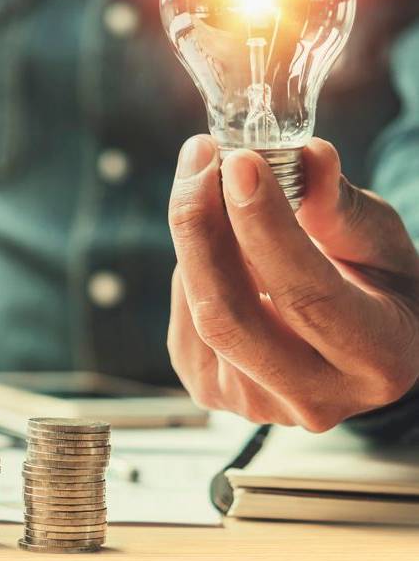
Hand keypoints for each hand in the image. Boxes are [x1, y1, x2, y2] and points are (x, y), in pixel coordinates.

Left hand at [167, 135, 418, 430]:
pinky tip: (217, 245)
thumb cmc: (376, 287)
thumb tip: (307, 157)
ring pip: (196, 310)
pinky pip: (182, 318)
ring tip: (213, 186)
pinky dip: (192, 267)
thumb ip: (340, 207)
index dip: (264, 225)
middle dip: (202, 225)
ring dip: (195, 235)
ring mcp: (253, 403)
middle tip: (199, 156)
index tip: (241, 162)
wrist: (354, 347)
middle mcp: (312, 397)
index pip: (306, 294)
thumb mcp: (378, 242)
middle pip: (227, 314)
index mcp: (374, 358)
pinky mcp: (210, 390)